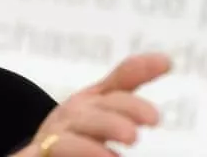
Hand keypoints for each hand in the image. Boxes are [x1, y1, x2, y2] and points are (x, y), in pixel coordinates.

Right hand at [15, 53, 171, 156]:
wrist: (39, 146)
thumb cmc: (78, 122)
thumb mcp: (101, 100)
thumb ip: (129, 78)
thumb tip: (167, 59)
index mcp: (88, 104)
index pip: (111, 100)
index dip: (130, 107)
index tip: (154, 118)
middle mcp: (69, 121)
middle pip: (88, 119)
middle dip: (108, 123)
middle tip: (132, 135)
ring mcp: (52, 140)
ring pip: (66, 142)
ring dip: (87, 147)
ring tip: (114, 156)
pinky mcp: (40, 155)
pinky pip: (50, 152)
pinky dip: (62, 154)